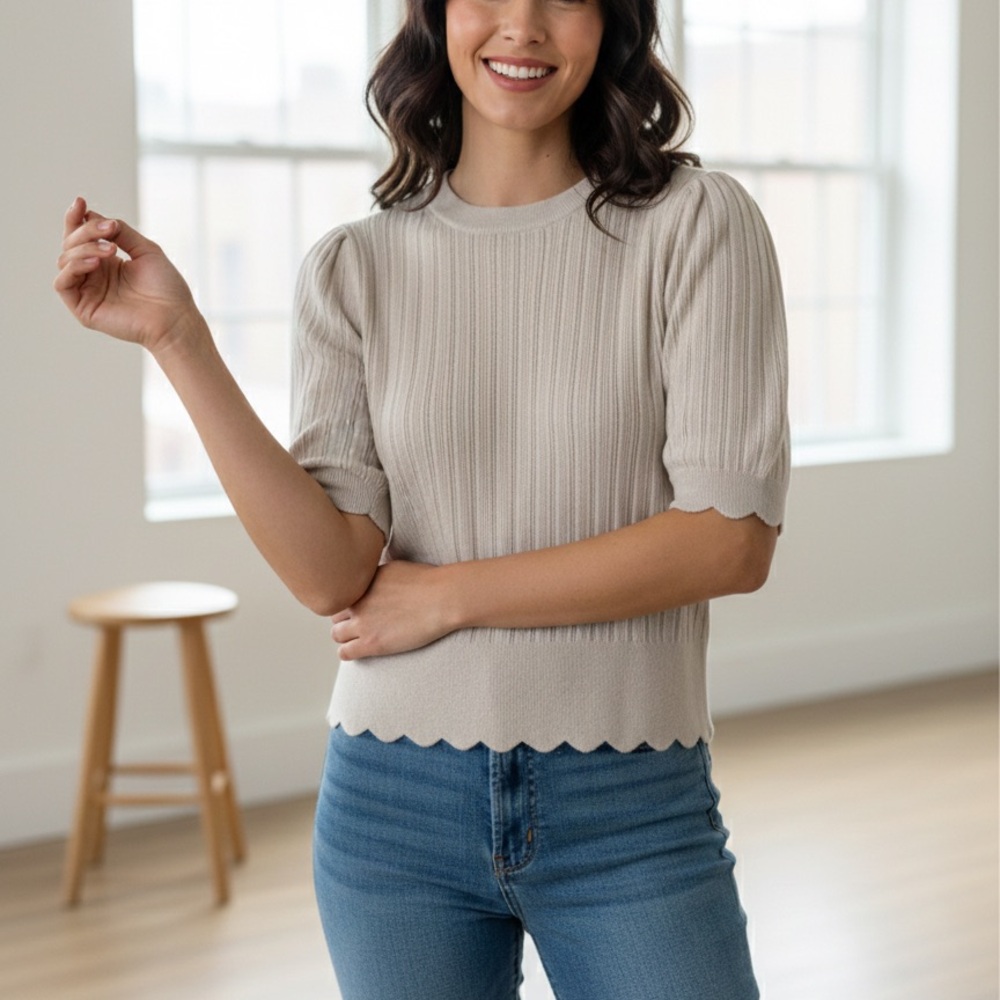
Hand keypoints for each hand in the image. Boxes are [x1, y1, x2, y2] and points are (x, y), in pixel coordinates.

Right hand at [54, 196, 201, 351]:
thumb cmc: (167, 288)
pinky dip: (74, 268)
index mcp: (107, 262)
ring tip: (111, 249)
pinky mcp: (83, 309)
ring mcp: (88, 292)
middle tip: (108, 230)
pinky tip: (96, 263)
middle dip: (86, 231)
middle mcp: (94, 275)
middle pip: (71, 244)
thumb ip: (120, 232)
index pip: (81, 237)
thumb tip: (93, 216)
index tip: (80, 202)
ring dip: (84, 248)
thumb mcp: (145, 250)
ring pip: (65, 260)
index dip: (77, 218)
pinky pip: (62, 283)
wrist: (176, 317)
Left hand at [330, 561, 457, 659]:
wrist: (441, 599)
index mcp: (362, 582)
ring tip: (357, 639)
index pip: (341, 595)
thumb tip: (374, 578)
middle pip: (336, 614)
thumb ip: (377, 575)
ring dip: (345, 637)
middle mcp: (357, 601)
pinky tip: (358, 651)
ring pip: (336, 634)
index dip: (350, 603)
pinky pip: (344, 652)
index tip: (359, 609)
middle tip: (359, 625)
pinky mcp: (371, 643)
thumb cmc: (428, 581)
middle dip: (346, 619)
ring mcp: (362, 623)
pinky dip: (348, 653)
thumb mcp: (395, 568)